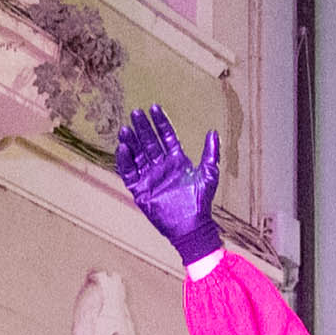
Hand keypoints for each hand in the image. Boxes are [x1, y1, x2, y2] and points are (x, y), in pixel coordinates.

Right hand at [113, 107, 223, 263]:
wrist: (192, 226)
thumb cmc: (201, 202)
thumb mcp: (209, 174)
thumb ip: (210, 153)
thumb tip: (213, 132)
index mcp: (176, 161)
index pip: (166, 137)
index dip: (160, 122)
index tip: (154, 108)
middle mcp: (161, 166)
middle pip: (149, 142)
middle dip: (142, 128)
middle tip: (136, 112)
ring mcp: (150, 177)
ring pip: (137, 155)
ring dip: (131, 142)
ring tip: (126, 128)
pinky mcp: (140, 190)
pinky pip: (129, 173)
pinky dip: (125, 161)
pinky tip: (123, 148)